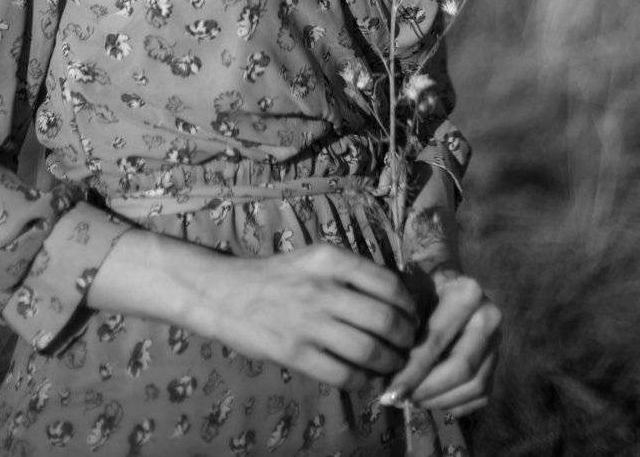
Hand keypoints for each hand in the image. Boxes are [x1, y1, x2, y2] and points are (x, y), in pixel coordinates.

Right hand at [204, 243, 418, 389]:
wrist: (227, 293)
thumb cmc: (278, 276)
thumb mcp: (315, 258)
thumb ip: (352, 273)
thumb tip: (399, 298)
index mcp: (330, 259)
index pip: (389, 285)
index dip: (410, 308)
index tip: (412, 319)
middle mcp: (321, 287)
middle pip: (385, 320)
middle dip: (405, 339)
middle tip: (407, 346)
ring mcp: (307, 321)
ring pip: (369, 350)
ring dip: (389, 363)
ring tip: (390, 364)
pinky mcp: (293, 352)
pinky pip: (343, 374)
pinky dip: (362, 381)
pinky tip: (364, 378)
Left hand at [379, 270, 500, 417]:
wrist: (450, 288)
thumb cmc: (425, 288)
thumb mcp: (412, 291)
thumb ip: (403, 321)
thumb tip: (390, 362)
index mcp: (468, 293)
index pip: (438, 339)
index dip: (413, 369)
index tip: (390, 391)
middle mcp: (490, 318)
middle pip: (462, 368)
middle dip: (428, 389)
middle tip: (400, 399)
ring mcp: (497, 343)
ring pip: (474, 386)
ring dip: (440, 400)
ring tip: (411, 399)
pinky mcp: (497, 365)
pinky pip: (480, 396)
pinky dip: (454, 404)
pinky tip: (429, 399)